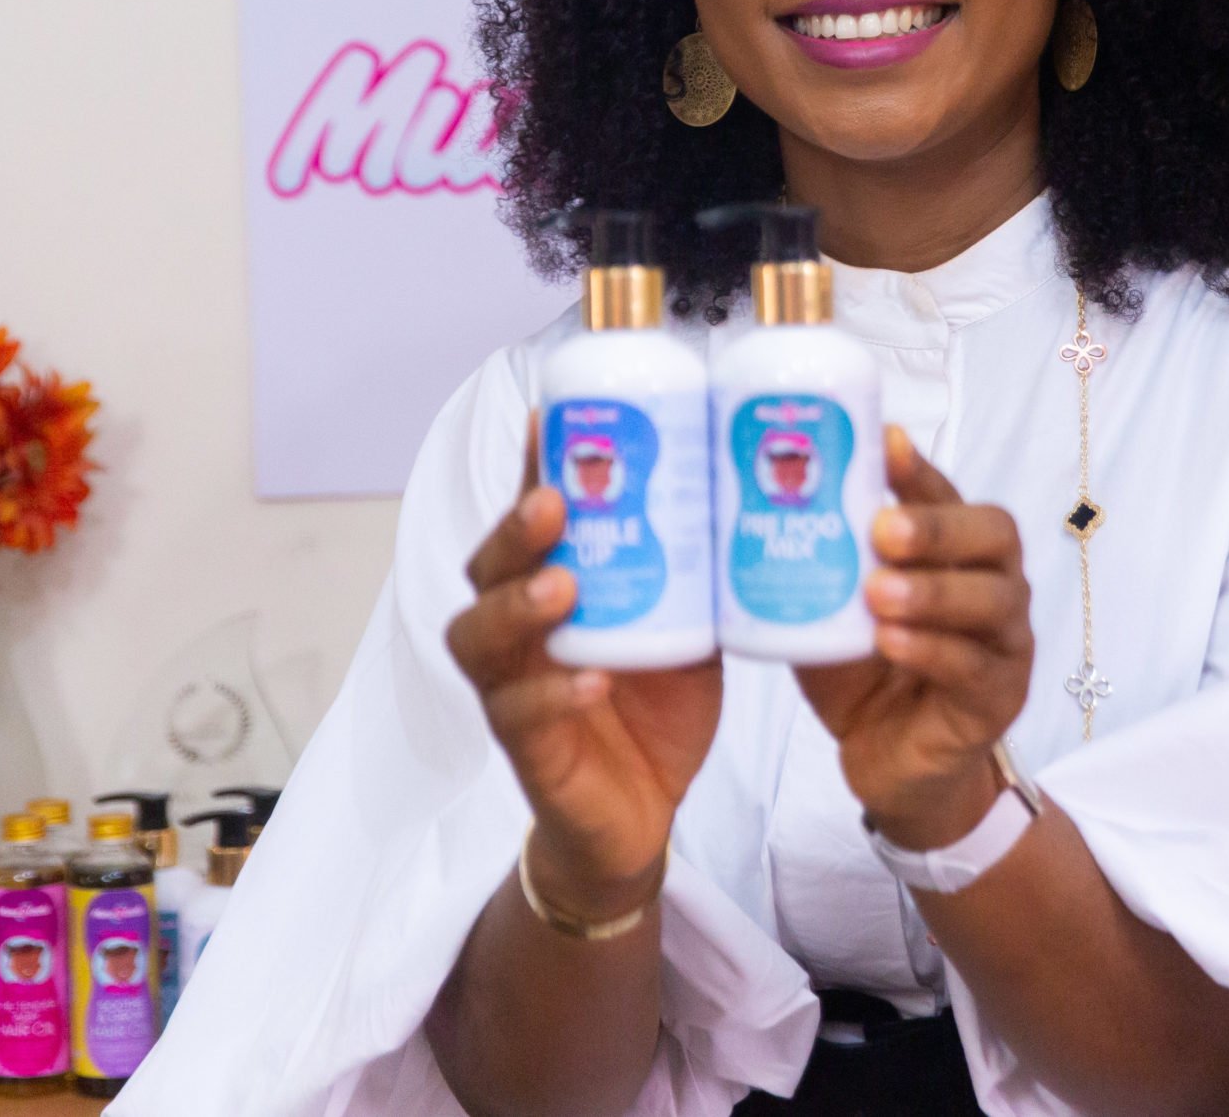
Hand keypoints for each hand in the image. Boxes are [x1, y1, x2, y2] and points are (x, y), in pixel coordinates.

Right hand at [443, 415, 722, 920]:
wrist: (643, 812)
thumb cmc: (654, 704)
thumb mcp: (684, 621)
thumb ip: (694, 568)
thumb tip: (746, 485)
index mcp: (548, 585)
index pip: (528, 516)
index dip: (531, 467)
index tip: (553, 416)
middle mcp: (516, 631)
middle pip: (486, 567)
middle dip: (516, 529)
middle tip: (556, 502)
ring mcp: (512, 689)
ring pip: (481, 637)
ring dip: (518, 606)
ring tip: (562, 587)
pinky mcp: (528, 750)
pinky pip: (522, 717)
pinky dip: (556, 695)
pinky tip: (591, 680)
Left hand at [795, 426, 1035, 850]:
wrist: (888, 760)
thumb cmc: (863, 671)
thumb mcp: (833, 607)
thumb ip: (818, 563)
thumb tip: (746, 505)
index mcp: (955, 550)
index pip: (947, 493)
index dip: (918, 469)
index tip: (883, 443)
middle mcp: (993, 584)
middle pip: (993, 535)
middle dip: (937, 527)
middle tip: (881, 530)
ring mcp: (1006, 642)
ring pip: (991, 600)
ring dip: (933, 591)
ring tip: (877, 593)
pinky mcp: (999, 698)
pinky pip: (975, 667)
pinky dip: (932, 650)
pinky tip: (892, 642)